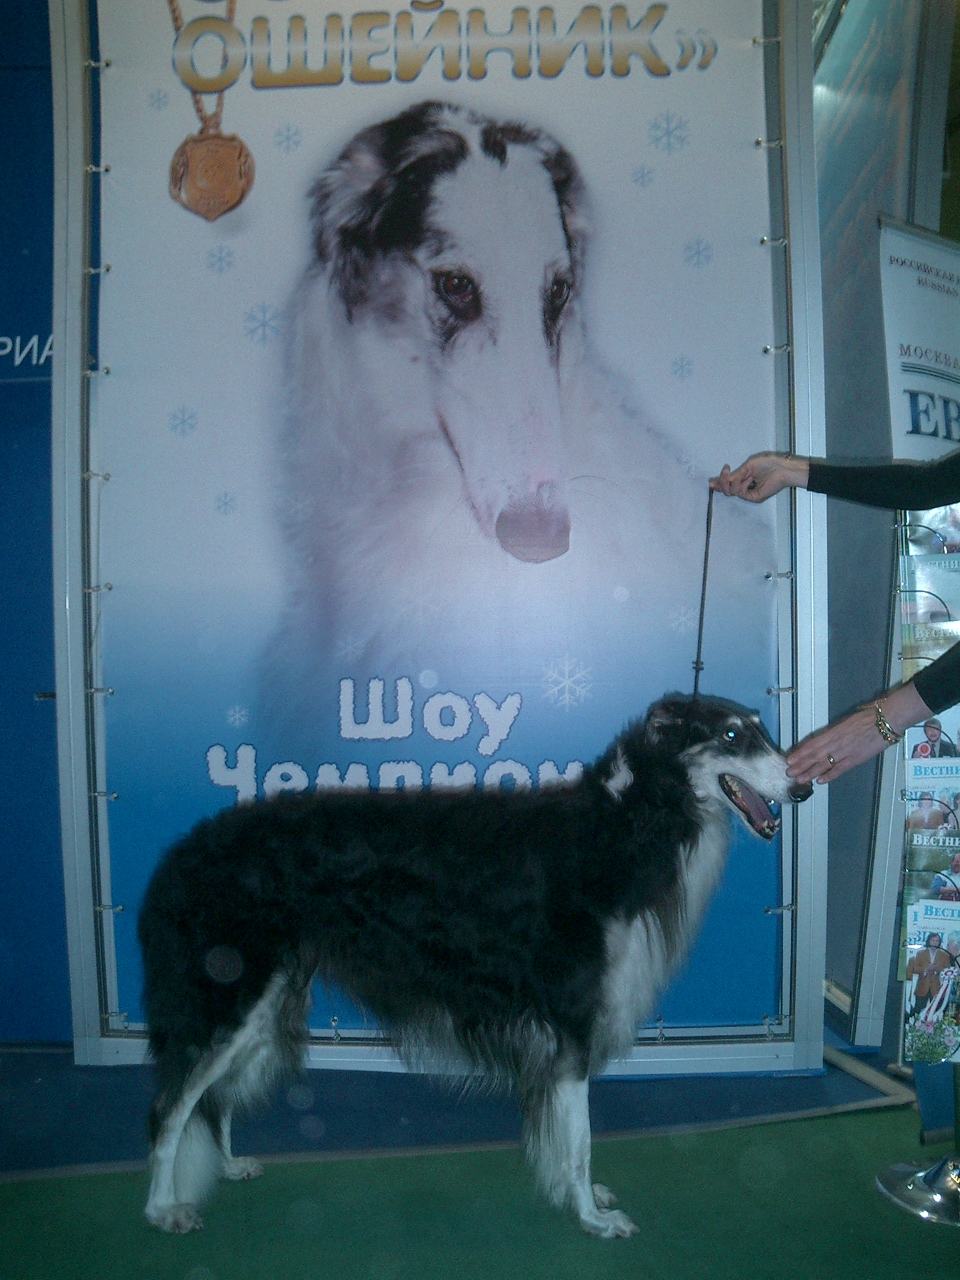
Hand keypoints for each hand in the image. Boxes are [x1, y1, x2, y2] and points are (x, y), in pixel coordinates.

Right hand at [709, 452, 809, 502]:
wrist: (781, 468)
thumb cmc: (768, 463)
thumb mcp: (747, 466)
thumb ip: (734, 475)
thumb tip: (720, 479)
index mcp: (743, 479)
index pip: (728, 484)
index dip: (719, 483)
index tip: (711, 482)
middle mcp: (745, 487)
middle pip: (726, 490)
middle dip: (723, 482)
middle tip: (726, 472)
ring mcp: (749, 493)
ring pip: (731, 492)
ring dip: (736, 482)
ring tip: (747, 476)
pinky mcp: (754, 497)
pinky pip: (740, 493)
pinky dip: (742, 485)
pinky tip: (750, 480)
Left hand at [786, 682, 931, 784]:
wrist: (886, 720)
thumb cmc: (867, 717)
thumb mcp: (846, 722)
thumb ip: (834, 732)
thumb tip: (824, 739)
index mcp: (833, 731)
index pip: (812, 743)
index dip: (800, 752)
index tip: (789, 758)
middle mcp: (836, 742)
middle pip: (814, 755)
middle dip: (800, 764)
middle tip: (788, 772)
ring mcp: (845, 751)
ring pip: (823, 763)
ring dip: (810, 772)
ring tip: (799, 779)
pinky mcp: (856, 758)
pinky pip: (840, 769)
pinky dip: (829, 775)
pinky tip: (820, 781)